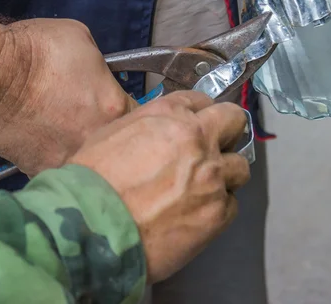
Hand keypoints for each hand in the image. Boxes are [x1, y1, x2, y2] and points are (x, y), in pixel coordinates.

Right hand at [0, 5, 136, 174]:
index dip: (138, 114)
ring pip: (91, 160)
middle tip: (96, 120)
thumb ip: (104, 68)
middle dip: (116, 135)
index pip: (145, 118)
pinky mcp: (41, 168)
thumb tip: (102, 77)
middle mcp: (98, 138)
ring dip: (87, 149)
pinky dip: (58, 158)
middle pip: (121, 145)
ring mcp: (70, 157)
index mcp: (115, 107)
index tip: (128, 111)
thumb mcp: (85, 44)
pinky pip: (61, 169)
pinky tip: (49, 143)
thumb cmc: (36, 50)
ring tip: (69, 132)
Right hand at [68, 91, 249, 282]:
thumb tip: (162, 134)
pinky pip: (230, 205)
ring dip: (225, 175)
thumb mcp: (112, 134)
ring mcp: (213, 176)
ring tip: (204, 190)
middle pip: (234, 122)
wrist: (90, 229)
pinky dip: (216, 210)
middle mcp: (199, 140)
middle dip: (228, 133)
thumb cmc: (91, 183)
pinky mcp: (218, 212)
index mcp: (171, 115)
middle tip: (215, 149)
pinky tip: (194, 217)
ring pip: (240, 167)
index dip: (201, 115)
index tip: (199, 125)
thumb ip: (149, 126)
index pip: (203, 101)